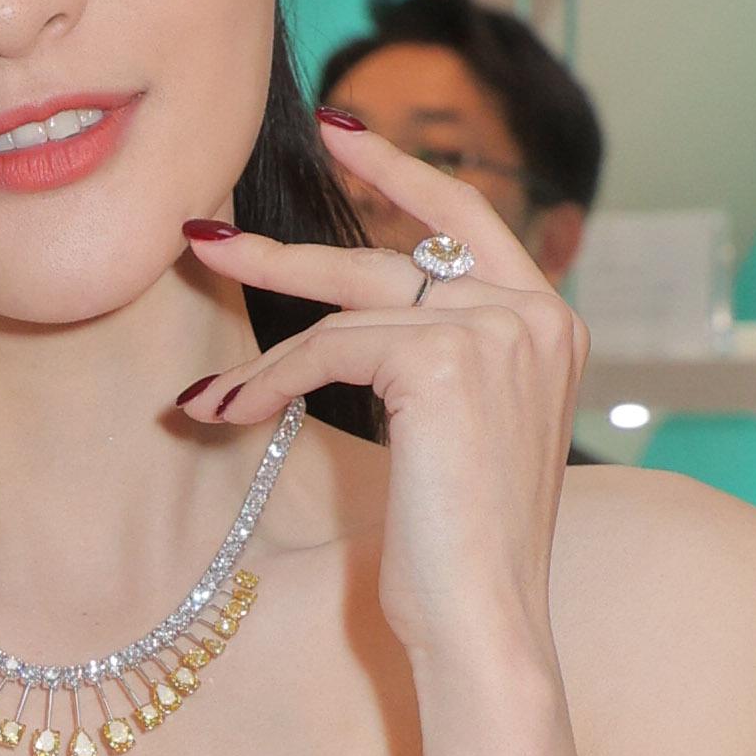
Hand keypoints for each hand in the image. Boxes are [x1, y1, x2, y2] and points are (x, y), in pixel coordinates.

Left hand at [178, 114, 588, 671]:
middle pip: (389, 256)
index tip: (340, 134)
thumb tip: (348, 325)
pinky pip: (328, 350)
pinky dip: (270, 383)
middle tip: (206, 235)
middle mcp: (535, 315)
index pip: (468, 219)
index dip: (399, 173)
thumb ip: (433, 360)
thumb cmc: (460, 552)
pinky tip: (228, 415)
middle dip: (285, 251)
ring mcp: (497, 330)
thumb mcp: (458, 435)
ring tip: (207, 393)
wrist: (486, 621)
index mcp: (549, 324)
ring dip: (264, 361)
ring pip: (346, 315)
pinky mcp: (444, 359)